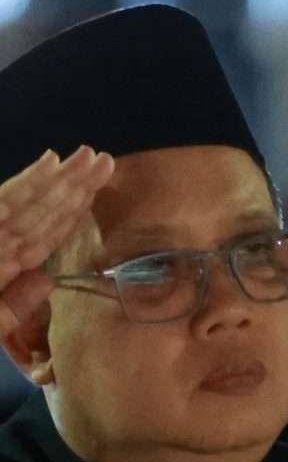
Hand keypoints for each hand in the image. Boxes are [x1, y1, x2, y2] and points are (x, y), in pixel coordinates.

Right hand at [0, 147, 114, 335]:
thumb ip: (14, 304)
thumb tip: (47, 279)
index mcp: (1, 262)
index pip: (44, 236)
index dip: (71, 212)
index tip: (97, 191)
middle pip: (42, 212)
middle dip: (74, 186)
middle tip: (104, 160)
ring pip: (32, 202)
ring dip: (62, 178)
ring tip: (92, 157)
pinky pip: (4, 203)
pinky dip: (28, 183)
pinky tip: (51, 164)